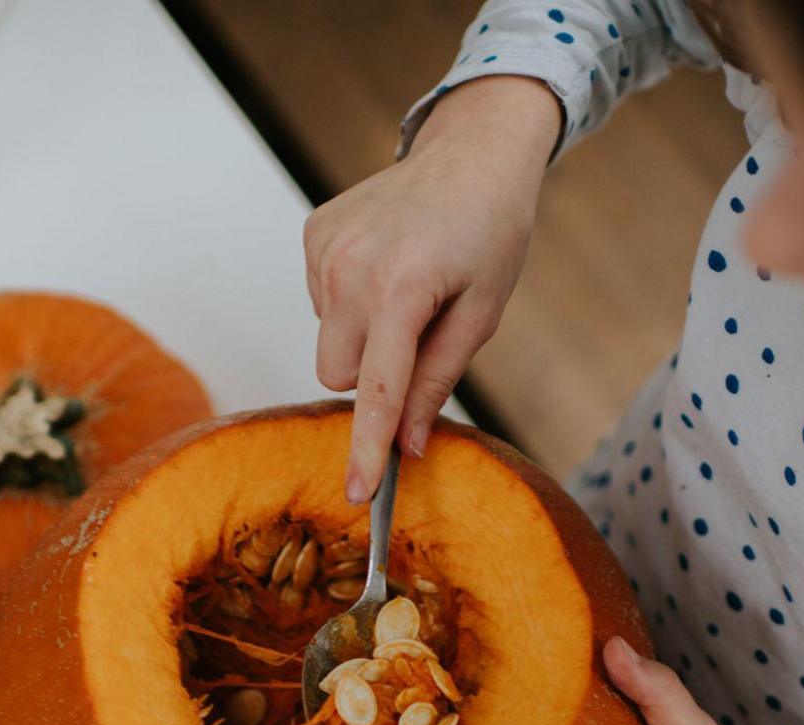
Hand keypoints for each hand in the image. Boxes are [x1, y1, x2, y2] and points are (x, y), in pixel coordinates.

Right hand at [303, 75, 557, 501]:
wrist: (471, 153)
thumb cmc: (490, 231)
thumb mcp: (481, 313)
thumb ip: (438, 381)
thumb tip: (409, 445)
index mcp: (403, 289)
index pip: (377, 390)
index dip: (367, 447)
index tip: (358, 493)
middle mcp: (351, 268)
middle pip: (336, 375)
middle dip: (371, 378)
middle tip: (417, 338)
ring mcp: (325, 249)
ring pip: (327, 340)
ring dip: (362, 335)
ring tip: (406, 289)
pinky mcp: (313, 234)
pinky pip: (320, 302)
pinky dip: (349, 300)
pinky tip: (385, 266)